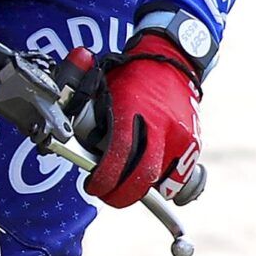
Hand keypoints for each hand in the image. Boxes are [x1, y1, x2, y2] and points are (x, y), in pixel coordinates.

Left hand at [82, 33, 200, 207]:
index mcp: (135, 109)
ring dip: (142, 188)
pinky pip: (179, 177)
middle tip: (108, 193)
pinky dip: (163, 183)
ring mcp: (182, 137)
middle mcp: (162, 125)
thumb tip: (61, 132)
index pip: (119, 154)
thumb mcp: (103, 85)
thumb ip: (85, 110)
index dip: (105, 177)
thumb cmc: (132, 74)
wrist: (173, 60)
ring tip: (127, 184)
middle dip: (122, 194)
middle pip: (143, 175)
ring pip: (162, 180)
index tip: (95, 185)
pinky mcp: (194, 144)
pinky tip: (150, 178)